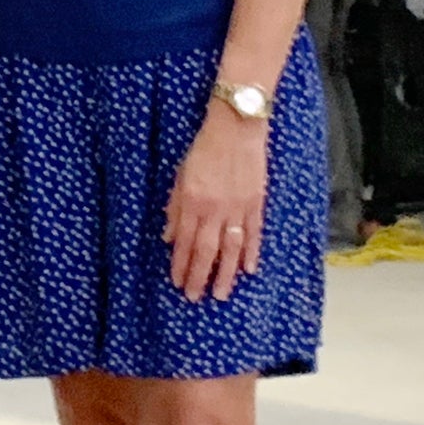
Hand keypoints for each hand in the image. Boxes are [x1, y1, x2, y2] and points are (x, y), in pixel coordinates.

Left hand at [163, 103, 268, 301]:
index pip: (184, 241)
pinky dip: (251, 253)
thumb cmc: (204, 148)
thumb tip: (168, 236)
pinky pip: (253, 234)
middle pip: (205, 251)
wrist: (236, 127)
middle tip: (195, 297)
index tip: (177, 282)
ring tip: (221, 294)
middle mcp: (214, 209)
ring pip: (230, 249)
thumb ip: (175, 206)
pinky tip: (248, 270)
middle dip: (199, 276)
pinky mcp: (256, 204)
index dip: (180, 264)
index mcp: (192, 201)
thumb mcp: (180, 174)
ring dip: (225, 274)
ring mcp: (237, 208)